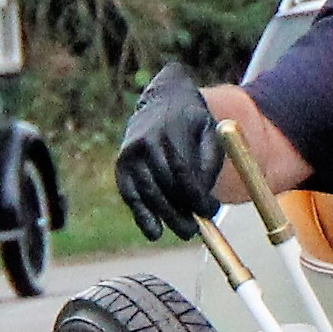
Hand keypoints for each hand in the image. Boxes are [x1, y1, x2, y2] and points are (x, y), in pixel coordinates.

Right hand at [114, 62, 224, 240]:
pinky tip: (155, 233)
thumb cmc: (192, 121)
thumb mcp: (210, 133)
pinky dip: (142, 216)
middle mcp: (146, 143)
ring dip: (167, 217)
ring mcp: (131, 155)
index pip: (184, 172)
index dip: (197, 197)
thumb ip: (210, 163)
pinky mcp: (121, 165)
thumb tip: (204, 199)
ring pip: (149, 194)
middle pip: (165, 186)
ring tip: (186, 232)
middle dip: (183, 212)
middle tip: (198, 229)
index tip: (211, 210)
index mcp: (170, 131)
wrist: (162, 98)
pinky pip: (131, 196)